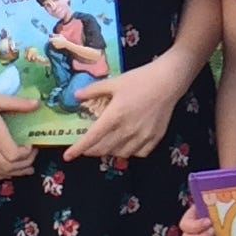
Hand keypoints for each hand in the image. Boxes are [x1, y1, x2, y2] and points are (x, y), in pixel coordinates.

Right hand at [0, 80, 39, 181]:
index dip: (27, 155)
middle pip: (8, 166)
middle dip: (24, 165)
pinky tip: (5, 171)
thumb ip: (17, 103)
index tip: (32, 146)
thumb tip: (37, 104)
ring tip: (24, 168)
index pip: (14, 155)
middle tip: (32, 157)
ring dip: (13, 172)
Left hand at [65, 65, 191, 162]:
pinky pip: (138, 153)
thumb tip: (75, 96)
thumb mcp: (114, 82)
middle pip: (104, 149)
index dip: (78, 149)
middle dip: (92, 150)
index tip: (67, 156)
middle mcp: (127, 130)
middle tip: (87, 147)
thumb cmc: (140, 79)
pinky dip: (129, 152)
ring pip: (120, 154)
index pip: (92, 138)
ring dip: (110, 152)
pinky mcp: (155, 138)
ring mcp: (142, 136)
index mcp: (114, 116)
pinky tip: (127, 144)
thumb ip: (93, 90)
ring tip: (107, 144)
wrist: (168, 81)